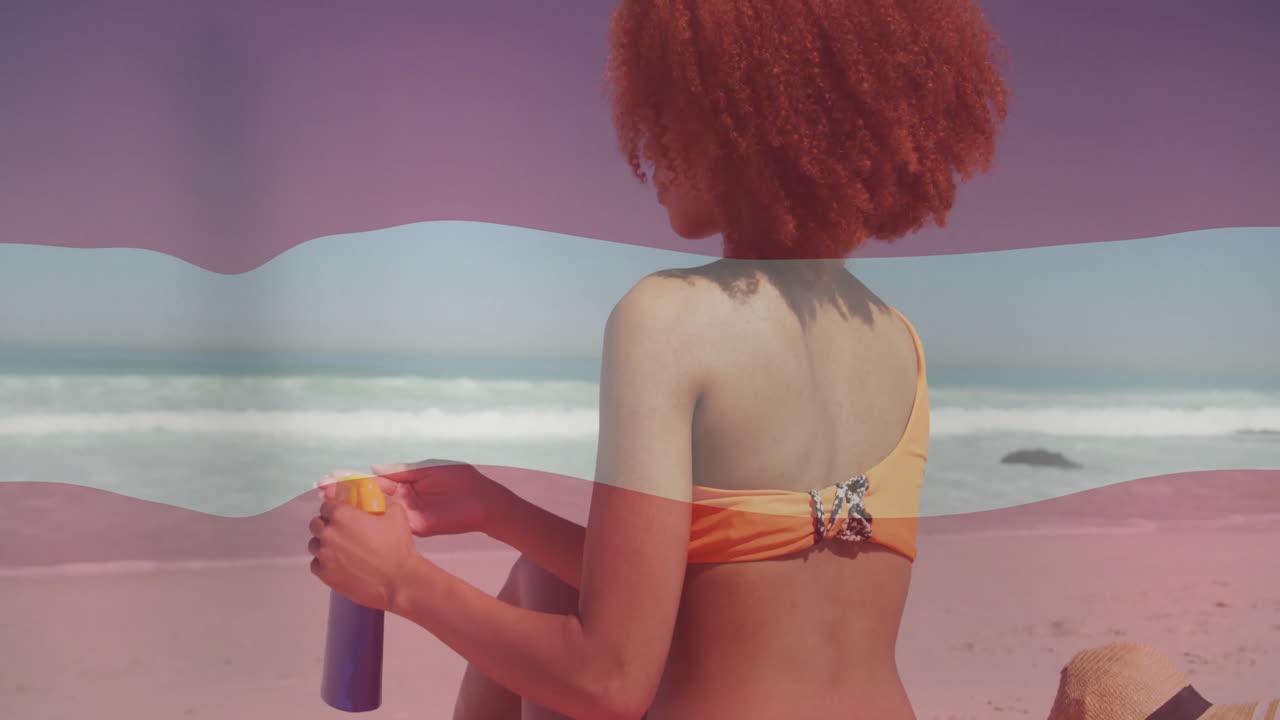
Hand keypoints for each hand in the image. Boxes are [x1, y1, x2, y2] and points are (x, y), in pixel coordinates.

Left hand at [308, 497, 420, 611]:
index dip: (334, 509)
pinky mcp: (325, 575)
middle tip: (340, 531)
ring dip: (323, 544)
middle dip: (326, 525)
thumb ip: (381, 502)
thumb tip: (376, 498)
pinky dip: (324, 563)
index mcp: (342, 515)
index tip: (341, 514)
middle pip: (315, 524)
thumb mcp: (395, 514)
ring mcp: (325, 556)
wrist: (398, 580)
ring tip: (340, 549)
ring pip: (314, 545)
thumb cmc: (397, 548)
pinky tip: (338, 563)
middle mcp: (329, 534)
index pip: (326, 506)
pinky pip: (315, 564)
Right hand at [316, 459, 514, 538]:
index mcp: (403, 482)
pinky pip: (388, 522)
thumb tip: (373, 467)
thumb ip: (400, 470)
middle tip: (318, 488)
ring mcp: (403, 513)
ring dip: (350, 507)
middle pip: (366, 495)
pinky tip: (350, 518)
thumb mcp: (427, 469)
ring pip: (372, 510)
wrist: (483, 502)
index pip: (372, 480)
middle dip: (343, 492)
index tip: (328, 476)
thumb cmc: (460, 481)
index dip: (350, 478)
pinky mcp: (412, 525)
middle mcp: (399, 498)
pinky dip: (370, 520)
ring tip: (326, 502)